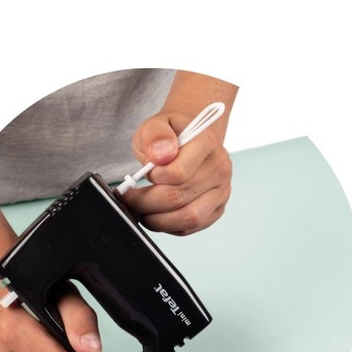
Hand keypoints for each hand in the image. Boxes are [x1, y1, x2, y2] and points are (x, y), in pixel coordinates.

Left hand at [121, 109, 231, 235]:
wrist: (192, 138)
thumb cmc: (171, 134)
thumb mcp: (155, 124)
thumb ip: (155, 134)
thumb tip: (159, 156)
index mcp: (206, 143)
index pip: (177, 173)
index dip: (152, 179)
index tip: (142, 174)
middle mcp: (219, 168)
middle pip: (178, 198)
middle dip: (146, 204)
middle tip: (130, 200)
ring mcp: (221, 191)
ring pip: (188, 218)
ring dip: (158, 221)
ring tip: (142, 212)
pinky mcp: (217, 208)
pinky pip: (192, 227)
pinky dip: (170, 227)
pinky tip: (158, 215)